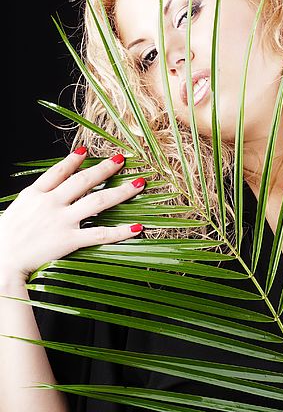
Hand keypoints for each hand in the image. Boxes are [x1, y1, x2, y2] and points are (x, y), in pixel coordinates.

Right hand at [0, 147, 145, 282]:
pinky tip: (137, 227)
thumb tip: (58, 177)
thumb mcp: (21, 205)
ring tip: (139, 184)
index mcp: (36, 193)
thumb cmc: (8, 235)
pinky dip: (120, 231)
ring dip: (122, 192)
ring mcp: (62, 221)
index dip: (73, 160)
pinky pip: (100, 233)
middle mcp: (51, 203)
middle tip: (122, 160)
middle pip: (84, 181)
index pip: (58, 171)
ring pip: (98, 201)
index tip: (87, 150)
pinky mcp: (69, 241)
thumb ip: (39, 191)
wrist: (0, 261)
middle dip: (105, 169)